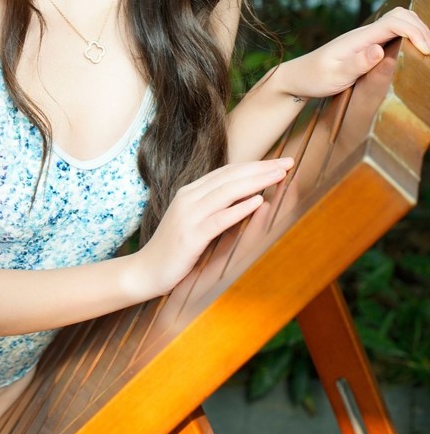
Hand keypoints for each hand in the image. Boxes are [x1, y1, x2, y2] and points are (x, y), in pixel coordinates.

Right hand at [131, 158, 293, 298]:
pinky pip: (219, 219)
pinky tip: (258, 201)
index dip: (254, 165)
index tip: (279, 162)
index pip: (228, 172)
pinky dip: (239, 208)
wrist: (146, 271)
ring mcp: (188, 215)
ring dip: (256, 182)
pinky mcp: (190, 236)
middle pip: (231, 177)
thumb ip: (216, 207)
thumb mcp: (195, 221)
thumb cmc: (174, 249)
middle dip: (261, 168)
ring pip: (227, 192)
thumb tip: (249, 197)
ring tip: (279, 175)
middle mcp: (189, 198)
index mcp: (191, 192)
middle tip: (288, 162)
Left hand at [279, 7, 429, 100]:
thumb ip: (357, 64)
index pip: (395, 22)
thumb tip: (379, 50)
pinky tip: (414, 50)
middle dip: (422, 29)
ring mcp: (366, 38)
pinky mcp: (366, 45)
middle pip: (401, 15)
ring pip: (399, 21)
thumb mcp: (334, 76)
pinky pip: (393, 33)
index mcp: (358, 38)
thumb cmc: (313, 78)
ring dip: (418, 31)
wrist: (297, 77)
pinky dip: (409, 36)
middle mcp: (364, 33)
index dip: (416, 33)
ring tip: (428, 50)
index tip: (427, 52)